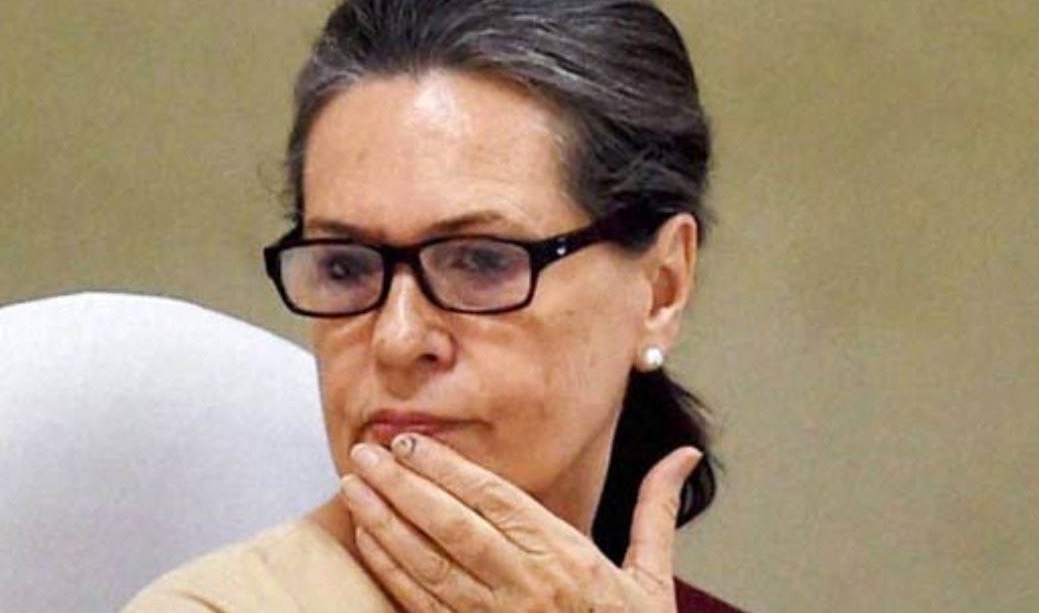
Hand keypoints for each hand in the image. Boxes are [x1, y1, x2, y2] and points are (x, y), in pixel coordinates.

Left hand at [339, 433, 701, 611]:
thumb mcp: (652, 578)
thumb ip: (656, 511)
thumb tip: (684, 456)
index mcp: (565, 558)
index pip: (495, 500)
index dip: (449, 469)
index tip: (412, 441)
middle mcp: (525, 586)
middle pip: (451, 526)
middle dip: (402, 485)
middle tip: (365, 451)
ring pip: (426, 563)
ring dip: (384, 522)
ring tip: (354, 487)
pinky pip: (421, 604)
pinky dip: (390, 570)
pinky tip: (368, 541)